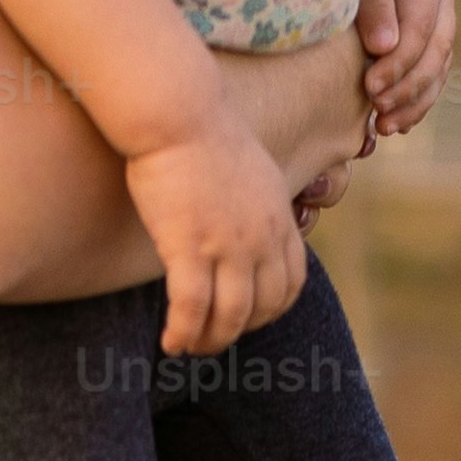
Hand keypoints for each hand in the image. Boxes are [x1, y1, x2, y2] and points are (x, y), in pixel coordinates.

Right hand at [128, 118, 311, 350]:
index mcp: (278, 217)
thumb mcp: (250, 171)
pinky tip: (169, 343)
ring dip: (210, 341)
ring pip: (230, 316)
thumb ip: (256, 206)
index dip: (270, 310)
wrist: (178, 113)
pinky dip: (183, 333)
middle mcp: (262, 236)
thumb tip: (243, 229)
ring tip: (189, 347)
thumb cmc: (201, 135)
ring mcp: (229, 244)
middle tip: (212, 340)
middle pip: (263, 307)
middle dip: (239, 332)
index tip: (246, 317)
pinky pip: (192, 309)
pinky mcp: (190, 247)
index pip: (291, 282)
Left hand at [362, 0, 456, 132]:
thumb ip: (375, 7)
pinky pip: (436, 78)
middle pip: (436, 52)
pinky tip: (400, 124)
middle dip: (407, 88)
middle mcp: (441, 4)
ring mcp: (441, 24)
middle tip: (378, 108)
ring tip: (386, 126)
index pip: (420, 29)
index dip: (398, 62)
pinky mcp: (432, 44)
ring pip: (440, 69)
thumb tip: (383, 46)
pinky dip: (418, 104)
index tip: (370, 86)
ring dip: (414, 104)